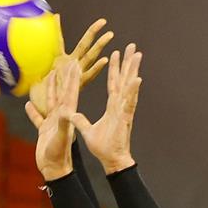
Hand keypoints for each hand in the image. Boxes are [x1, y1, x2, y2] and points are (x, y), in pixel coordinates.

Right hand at [25, 57, 80, 180]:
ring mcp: (52, 123)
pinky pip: (38, 118)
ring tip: (50, 75)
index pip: (71, 93)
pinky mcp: (44, 131)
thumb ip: (63, 124)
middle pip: (63, 93)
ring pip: (51, 102)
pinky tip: (28, 104)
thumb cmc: (58, 156)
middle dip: (65, 78)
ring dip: (51, 89)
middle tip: (68, 62)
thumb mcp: (61, 138)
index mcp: (66, 116)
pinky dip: (34, 111)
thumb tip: (65, 110)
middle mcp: (61, 117)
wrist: (54, 170)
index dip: (72, 79)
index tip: (75, 64)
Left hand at [29, 18, 111, 118]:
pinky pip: (88, 76)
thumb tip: (6, 62)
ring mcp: (74, 77)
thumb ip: (26, 72)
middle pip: (83, 47)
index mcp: (57, 64)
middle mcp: (68, 69)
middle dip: (92, 34)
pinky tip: (105, 60)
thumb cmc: (38, 104)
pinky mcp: (77, 88)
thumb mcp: (29, 84)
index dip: (56, 30)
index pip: (57, 43)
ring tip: (109, 35)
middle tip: (103, 21)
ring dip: (99, 47)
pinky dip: (96, 68)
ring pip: (89, 58)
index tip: (56, 15)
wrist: (46, 123)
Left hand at [71, 43, 141, 173]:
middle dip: (128, 63)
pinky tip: (137, 78)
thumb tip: (70, 113)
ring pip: (129, 86)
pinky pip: (129, 102)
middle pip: (124, 79)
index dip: (113, 69)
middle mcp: (120, 106)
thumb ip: (79, 120)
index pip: (112, 84)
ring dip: (133, 70)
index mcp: (112, 107)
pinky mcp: (125, 118)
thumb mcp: (86, 131)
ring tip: (137, 54)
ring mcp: (123, 110)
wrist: (111, 161)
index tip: (115, 53)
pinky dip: (133, 91)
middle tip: (132, 46)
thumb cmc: (103, 148)